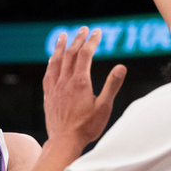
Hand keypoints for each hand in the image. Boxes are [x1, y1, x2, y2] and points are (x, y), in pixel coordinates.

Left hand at [43, 28, 126, 148]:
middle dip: (78, 39)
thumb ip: (112, 86)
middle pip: (70, 54)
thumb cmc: (87, 127)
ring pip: (56, 61)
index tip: (97, 32)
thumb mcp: (104, 107)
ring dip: (60, 46)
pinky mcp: (48, 95)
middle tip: (84, 29)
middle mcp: (65, 81)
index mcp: (80, 82)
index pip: (85, 54)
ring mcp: (55, 87)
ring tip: (62, 36)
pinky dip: (51, 62)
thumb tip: (121, 67)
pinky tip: (52, 59)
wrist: (64, 141)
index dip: (92, 41)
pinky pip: (48, 73)